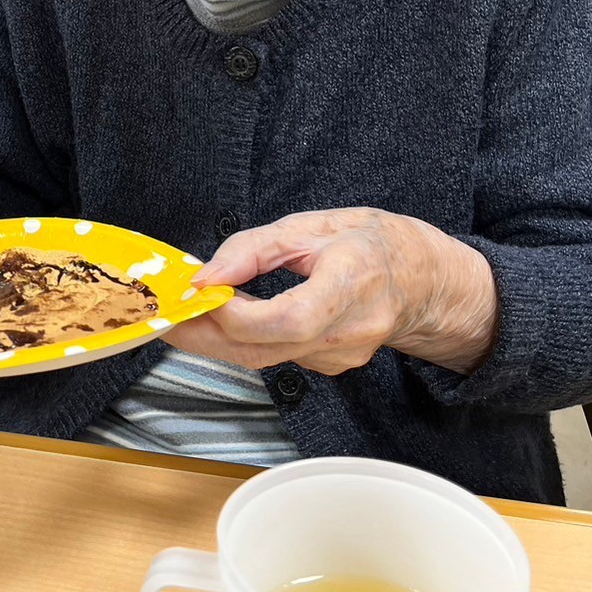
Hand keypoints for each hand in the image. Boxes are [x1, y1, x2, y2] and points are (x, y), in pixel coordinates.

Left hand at [168, 208, 498, 376]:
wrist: (423, 280)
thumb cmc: (373, 244)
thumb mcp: (312, 225)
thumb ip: (254, 249)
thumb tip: (206, 275)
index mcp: (352, 283)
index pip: (288, 319)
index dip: (236, 314)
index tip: (198, 295)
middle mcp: (350, 330)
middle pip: (265, 349)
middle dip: (206, 335)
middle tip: (168, 315)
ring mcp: (341, 356)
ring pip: (264, 358)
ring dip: (219, 338)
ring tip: (192, 309)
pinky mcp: (330, 366)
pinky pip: (276, 357)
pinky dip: (245, 339)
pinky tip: (230, 317)